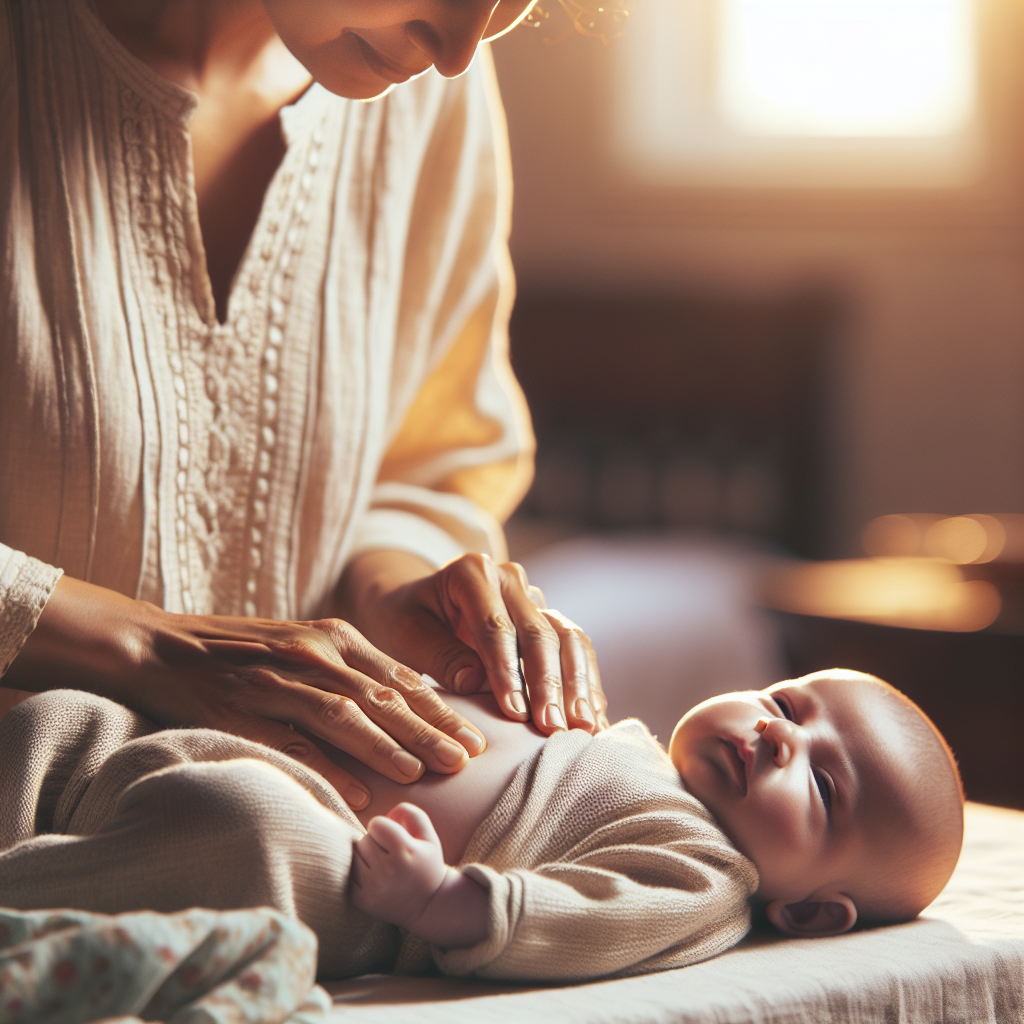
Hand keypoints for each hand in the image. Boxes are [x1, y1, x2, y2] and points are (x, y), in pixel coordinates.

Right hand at [5, 576, 486, 808]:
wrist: (165, 646)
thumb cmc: (246, 651)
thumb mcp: (308, 647)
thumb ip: (355, 670)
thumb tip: (412, 700)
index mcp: (334, 637)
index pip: (399, 676)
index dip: (440, 710)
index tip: (475, 737)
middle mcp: (314, 652)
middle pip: (382, 696)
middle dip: (429, 730)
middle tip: (468, 760)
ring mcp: (278, 678)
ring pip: (345, 713)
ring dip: (388, 744)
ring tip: (425, 773)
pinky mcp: (244, 706)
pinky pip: (293, 738)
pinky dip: (328, 764)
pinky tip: (359, 789)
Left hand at [339, 550, 608, 735]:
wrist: (415, 602)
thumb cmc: (403, 618)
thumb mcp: (404, 633)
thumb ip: (439, 655)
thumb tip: (477, 683)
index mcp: (473, 572)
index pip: (495, 626)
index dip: (507, 671)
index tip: (514, 712)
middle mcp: (511, 579)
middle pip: (539, 633)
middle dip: (549, 684)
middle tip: (553, 728)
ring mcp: (534, 599)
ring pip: (569, 638)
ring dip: (577, 685)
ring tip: (583, 728)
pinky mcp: (548, 620)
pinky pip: (576, 649)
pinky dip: (586, 683)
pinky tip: (593, 717)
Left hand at [351, 803, 447, 927]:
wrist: (428, 905)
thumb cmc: (427, 864)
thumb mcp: (428, 835)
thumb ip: (410, 813)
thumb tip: (386, 815)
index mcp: (405, 850)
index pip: (376, 824)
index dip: (384, 827)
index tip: (393, 838)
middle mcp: (388, 869)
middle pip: (363, 840)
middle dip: (374, 842)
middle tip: (388, 853)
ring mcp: (374, 887)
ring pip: (353, 856)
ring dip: (364, 857)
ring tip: (380, 865)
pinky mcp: (363, 901)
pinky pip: (347, 875)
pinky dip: (356, 873)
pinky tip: (372, 877)